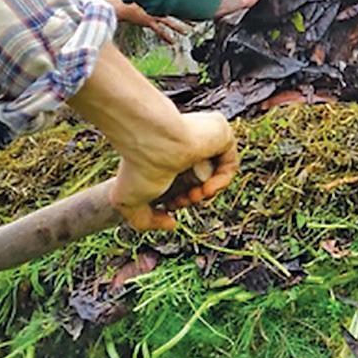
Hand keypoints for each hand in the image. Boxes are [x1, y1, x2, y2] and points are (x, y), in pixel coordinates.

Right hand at [105, 0, 190, 44]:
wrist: (119, 4)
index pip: (175, 0)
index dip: (185, 3)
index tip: (195, 6)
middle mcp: (157, 6)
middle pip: (175, 11)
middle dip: (186, 16)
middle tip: (197, 20)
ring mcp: (153, 14)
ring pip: (169, 21)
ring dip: (178, 27)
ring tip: (188, 32)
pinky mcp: (147, 21)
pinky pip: (159, 30)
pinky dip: (166, 36)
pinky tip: (172, 42)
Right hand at [109, 112, 239, 230]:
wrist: (154, 142)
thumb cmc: (138, 166)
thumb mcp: (128, 203)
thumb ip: (145, 221)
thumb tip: (172, 224)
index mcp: (164, 157)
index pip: (180, 184)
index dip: (178, 200)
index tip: (170, 206)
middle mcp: (182, 147)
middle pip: (198, 181)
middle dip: (192, 198)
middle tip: (181, 201)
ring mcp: (201, 138)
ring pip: (214, 173)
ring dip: (207, 193)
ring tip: (195, 195)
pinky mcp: (219, 133)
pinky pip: (229, 163)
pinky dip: (222, 181)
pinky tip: (207, 188)